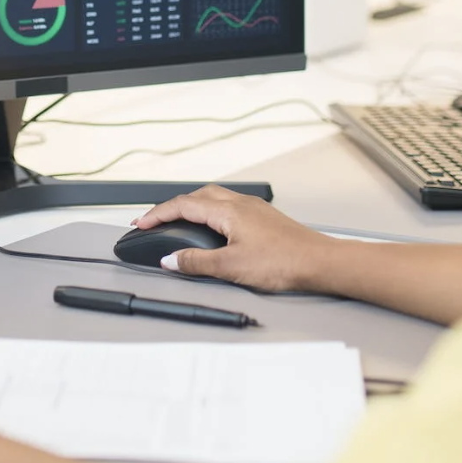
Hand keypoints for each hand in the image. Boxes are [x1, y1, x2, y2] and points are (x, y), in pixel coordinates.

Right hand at [132, 185, 340, 291]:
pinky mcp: (264, 218)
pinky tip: (213, 229)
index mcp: (228, 210)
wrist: (320, 262)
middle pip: (197, 195)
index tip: (141, 223)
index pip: (183, 205)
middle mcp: (241, 203)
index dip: (157, 214)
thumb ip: (197, 263)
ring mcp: (254, 209)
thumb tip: (172, 260)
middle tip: (155, 221)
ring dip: (192, 207)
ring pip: (214, 199)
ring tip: (178, 222)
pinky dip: (210, 213)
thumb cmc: (285, 261)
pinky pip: (229, 207)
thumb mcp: (231, 267)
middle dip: (172, 207)